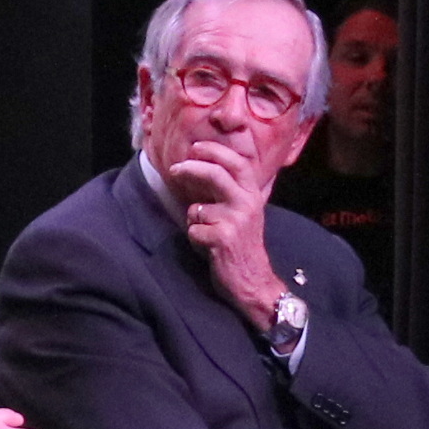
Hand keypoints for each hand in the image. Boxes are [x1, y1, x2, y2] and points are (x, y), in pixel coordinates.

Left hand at [170, 157, 292, 330]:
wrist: (253, 281)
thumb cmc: (243, 246)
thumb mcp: (244, 214)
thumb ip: (229, 193)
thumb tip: (201, 170)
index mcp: (252, 196)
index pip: (237, 163)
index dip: (215, 151)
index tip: (196, 147)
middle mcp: (246, 204)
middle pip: (215, 175)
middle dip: (191, 168)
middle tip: (175, 169)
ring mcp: (235, 221)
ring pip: (197, 209)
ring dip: (194, 222)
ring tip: (207, 234)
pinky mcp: (222, 239)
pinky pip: (193, 230)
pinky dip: (195, 240)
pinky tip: (208, 248)